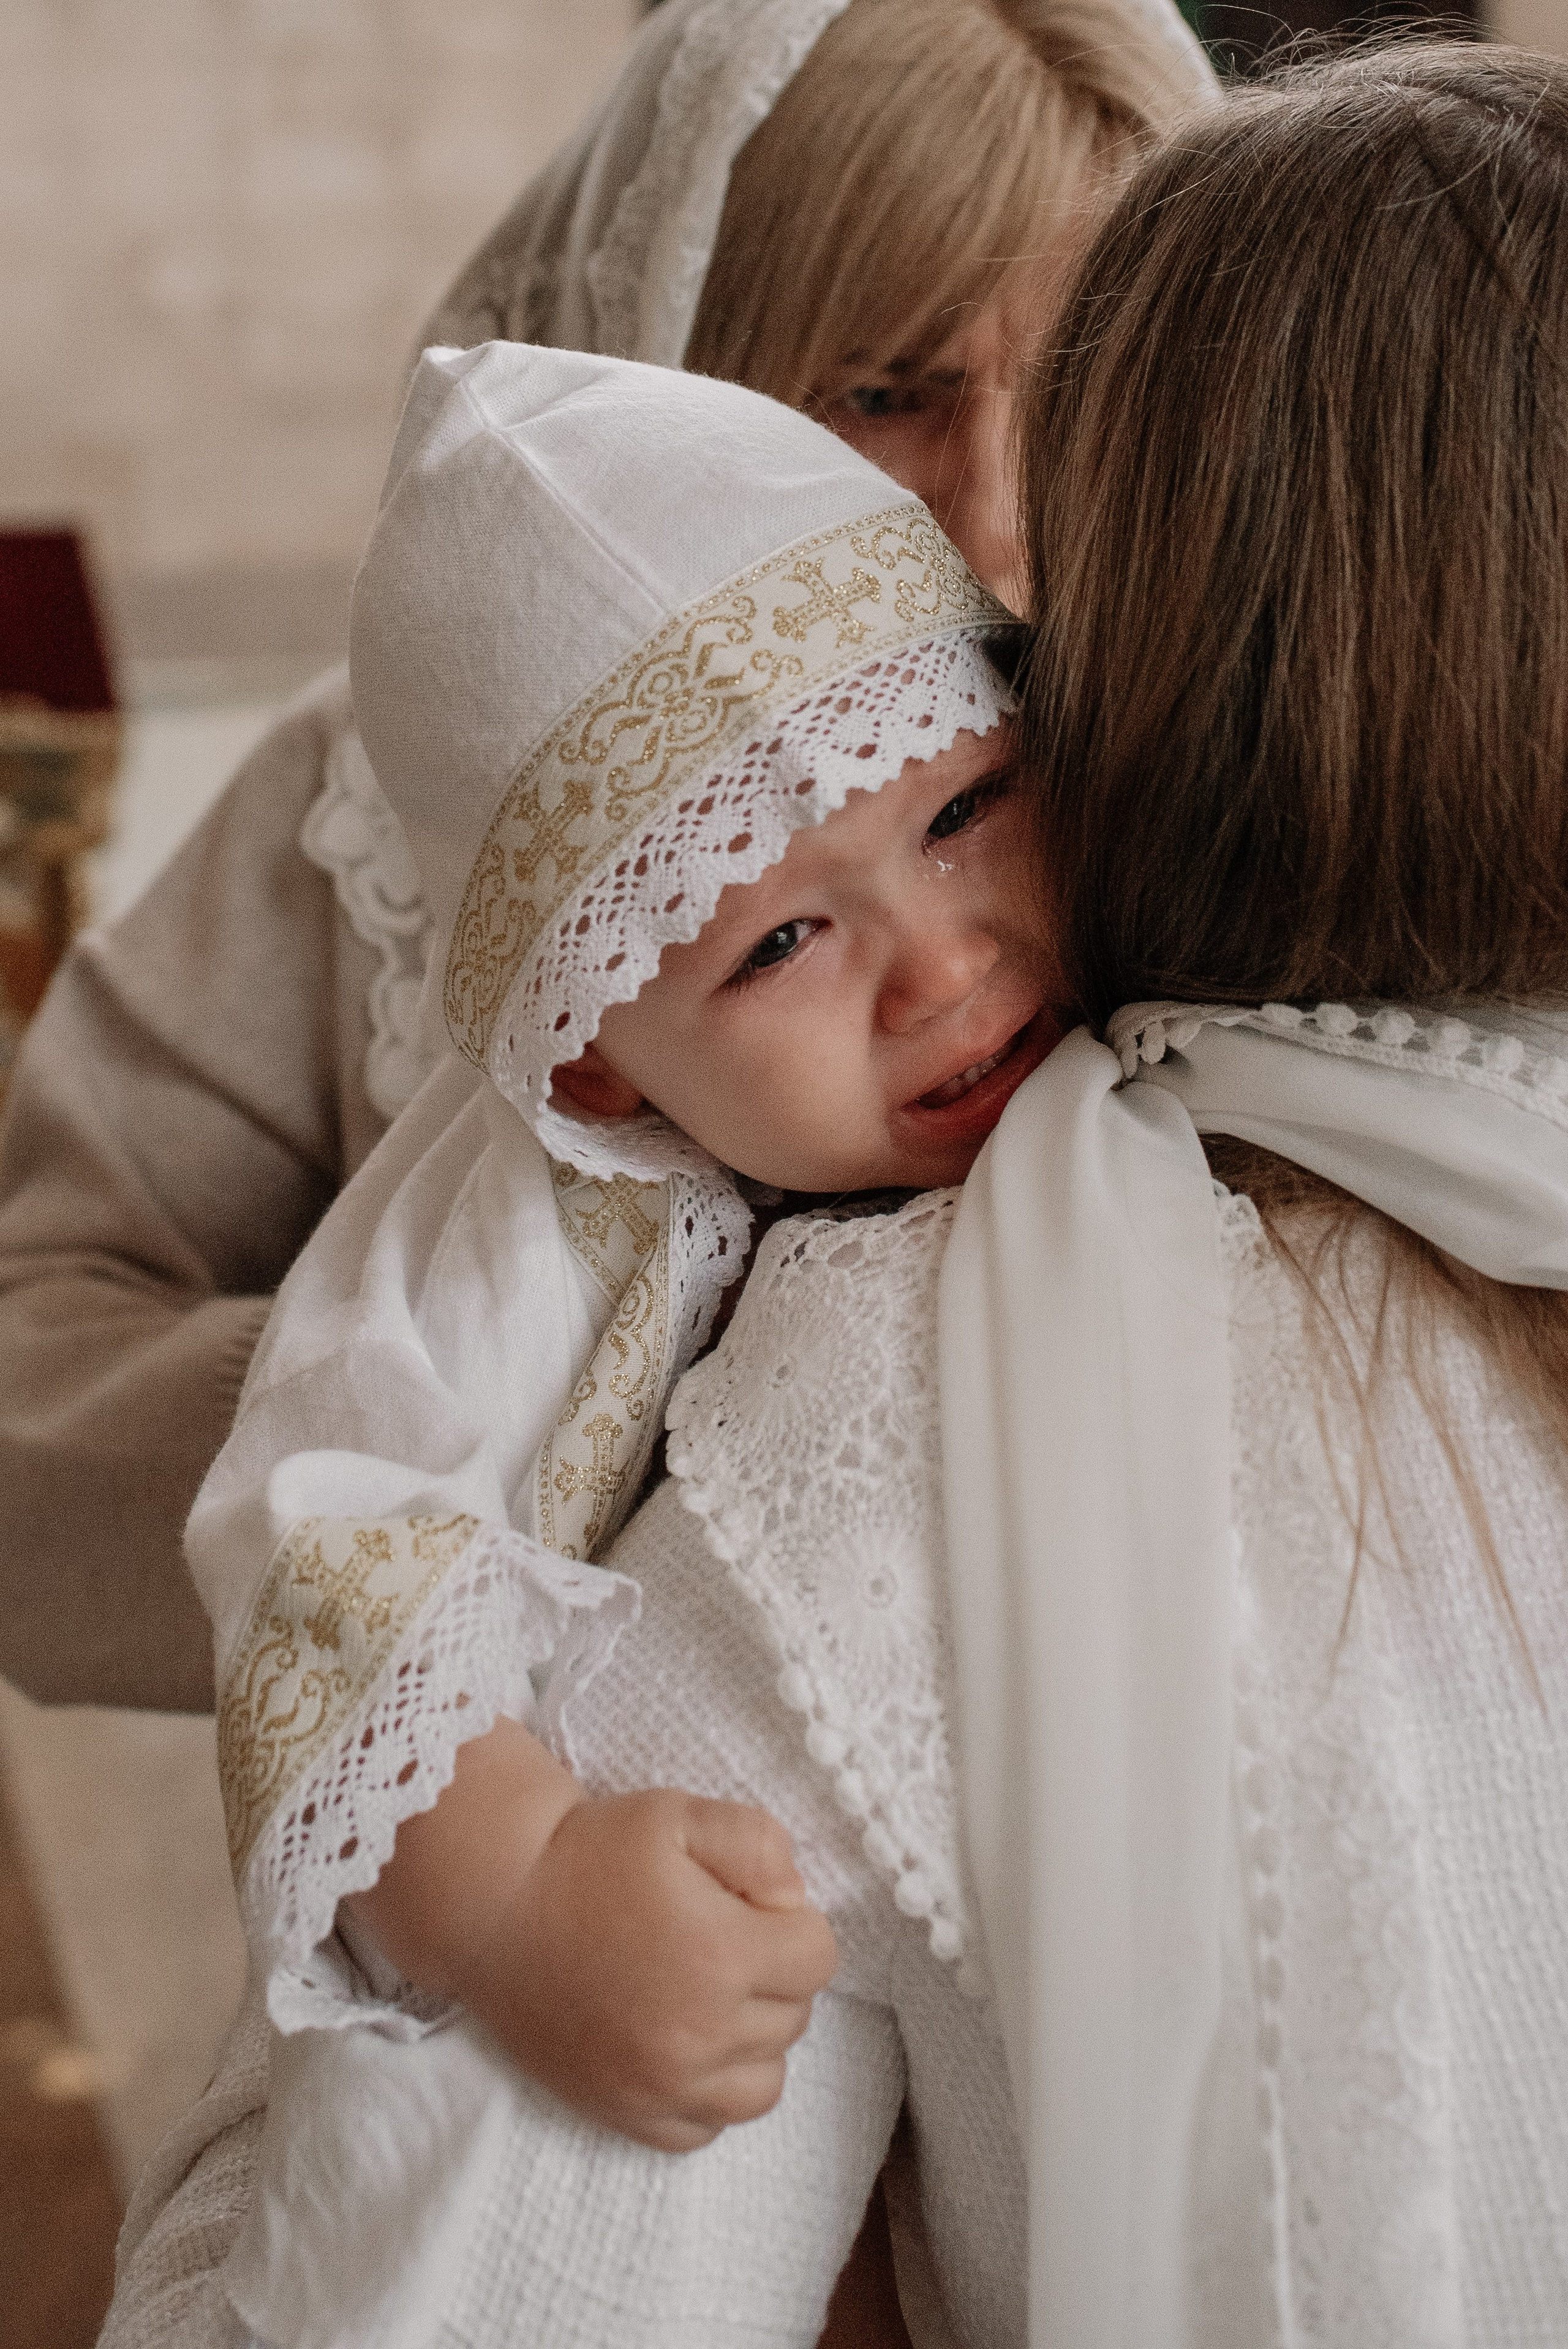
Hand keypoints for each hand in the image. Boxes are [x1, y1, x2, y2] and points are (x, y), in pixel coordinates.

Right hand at [481, 1785, 839, 2149]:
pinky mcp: (625, 2114)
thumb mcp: (681, 1813)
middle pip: (793, 2018)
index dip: (790, 1922)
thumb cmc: (590, 1852)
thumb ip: (761, 1844)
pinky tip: (682, 2042)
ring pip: (763, 2084)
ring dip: (753, 2040)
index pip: (818, 1958)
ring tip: (709, 1994)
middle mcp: (698, 2034)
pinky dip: (708, 2091)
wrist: (497, 1904)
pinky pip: (705, 2127)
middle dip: (772, 1974)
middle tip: (717, 1937)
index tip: (746, 1904)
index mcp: (721, 1955)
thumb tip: (794, 1902)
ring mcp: (660, 2086)